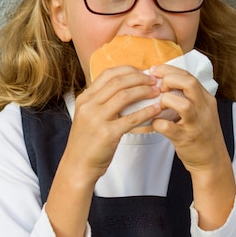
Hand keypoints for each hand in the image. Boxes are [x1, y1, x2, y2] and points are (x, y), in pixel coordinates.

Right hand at [46, 65, 161, 236]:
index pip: (108, 74)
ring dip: (144, 91)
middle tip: (154, 80)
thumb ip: (102, 101)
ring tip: (157, 92)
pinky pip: (131, 118)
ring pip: (125, 96)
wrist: (78, 166)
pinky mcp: (107, 134)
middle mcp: (89, 105)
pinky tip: (156, 109)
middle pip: (118, 82)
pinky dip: (146, 111)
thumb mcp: (88, 116)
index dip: (128, 70)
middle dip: (140, 78)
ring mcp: (97, 119)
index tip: (142, 72)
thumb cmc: (87, 142)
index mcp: (85, 98)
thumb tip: (125, 88)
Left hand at [150, 64, 235, 230]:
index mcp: (206, 99)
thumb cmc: (200, 132)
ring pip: (183, 105)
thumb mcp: (199, 110)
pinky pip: (169, 128)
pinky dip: (158, 122)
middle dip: (169, 79)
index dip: (170, 70)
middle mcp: (204, 109)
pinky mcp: (187, 139)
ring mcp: (196, 125)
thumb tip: (160, 81)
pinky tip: (154, 122)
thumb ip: (185, 96)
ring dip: (166, 101)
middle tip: (158, 85)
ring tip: (159, 104)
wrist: (212, 160)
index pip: (189, 76)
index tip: (155, 70)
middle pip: (189, 84)